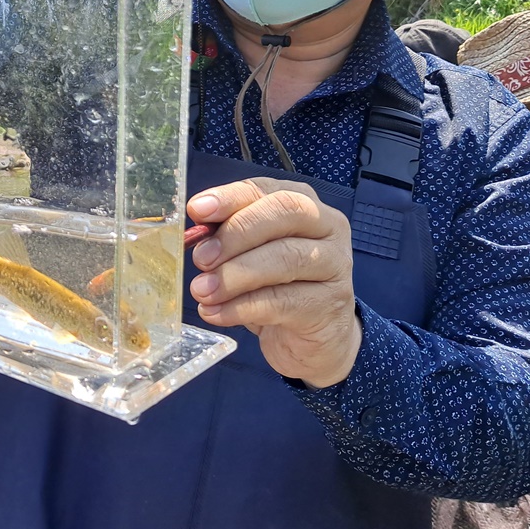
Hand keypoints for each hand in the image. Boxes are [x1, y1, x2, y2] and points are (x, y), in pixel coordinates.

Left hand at [186, 178, 359, 388]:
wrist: (310, 339)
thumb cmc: (276, 286)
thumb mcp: (251, 255)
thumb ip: (227, 237)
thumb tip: (195, 233)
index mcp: (304, 205)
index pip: (267, 190)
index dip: (230, 197)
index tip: (196, 210)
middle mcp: (327, 228)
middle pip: (284, 213)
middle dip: (236, 233)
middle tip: (201, 258)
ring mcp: (335, 266)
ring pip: (284, 259)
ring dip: (234, 275)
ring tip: (202, 290)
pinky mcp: (329, 305)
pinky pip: (282, 302)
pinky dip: (241, 308)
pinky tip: (215, 312)